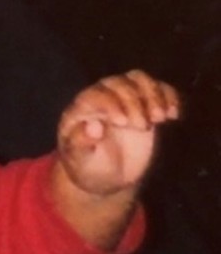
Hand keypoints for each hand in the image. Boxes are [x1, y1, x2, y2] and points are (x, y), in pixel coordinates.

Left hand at [58, 69, 179, 197]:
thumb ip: (81, 142)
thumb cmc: (88, 165)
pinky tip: (173, 115)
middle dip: (134, 102)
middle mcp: (102, 97)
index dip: (111, 104)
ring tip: (159, 118)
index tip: (123, 123)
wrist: (107, 174)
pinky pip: (159, 88)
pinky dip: (169, 96)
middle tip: (142, 127)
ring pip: (138, 79)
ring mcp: (124, 98)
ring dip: (153, 95)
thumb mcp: (80, 159)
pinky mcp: (146, 104)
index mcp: (82, 108)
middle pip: (119, 83)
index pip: (96, 95)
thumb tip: (93, 125)